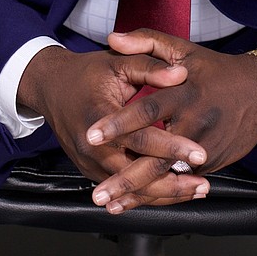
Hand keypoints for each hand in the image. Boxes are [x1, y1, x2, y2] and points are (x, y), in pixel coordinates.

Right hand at [17, 45, 209, 210]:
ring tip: (197, 190)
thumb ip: (150, 66)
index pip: (141, 137)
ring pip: (131, 188)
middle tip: (204, 184)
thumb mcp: (119, 62)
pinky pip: (123, 189)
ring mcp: (89, 163)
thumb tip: (183, 74)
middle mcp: (91, 147)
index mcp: (99, 116)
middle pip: (137, 172)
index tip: (200, 152)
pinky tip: (174, 192)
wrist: (52, 87)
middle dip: (172, 182)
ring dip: (164, 193)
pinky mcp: (91, 171)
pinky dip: (148, 192)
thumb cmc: (89, 72)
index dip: (172, 146)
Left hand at [86, 29, 256, 212]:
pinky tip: (135, 203)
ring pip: (168, 175)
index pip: (146, 111)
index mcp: (184, 93)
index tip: (91, 136)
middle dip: (125, 178)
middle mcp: (195, 123)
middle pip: (156, 156)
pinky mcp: (212, 163)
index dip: (118, 124)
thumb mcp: (182, 48)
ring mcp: (205, 147)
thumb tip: (112, 38)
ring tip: (111, 206)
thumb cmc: (215, 68)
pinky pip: (181, 178)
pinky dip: (159, 192)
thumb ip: (146, 41)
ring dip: (139, 194)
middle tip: (98, 194)